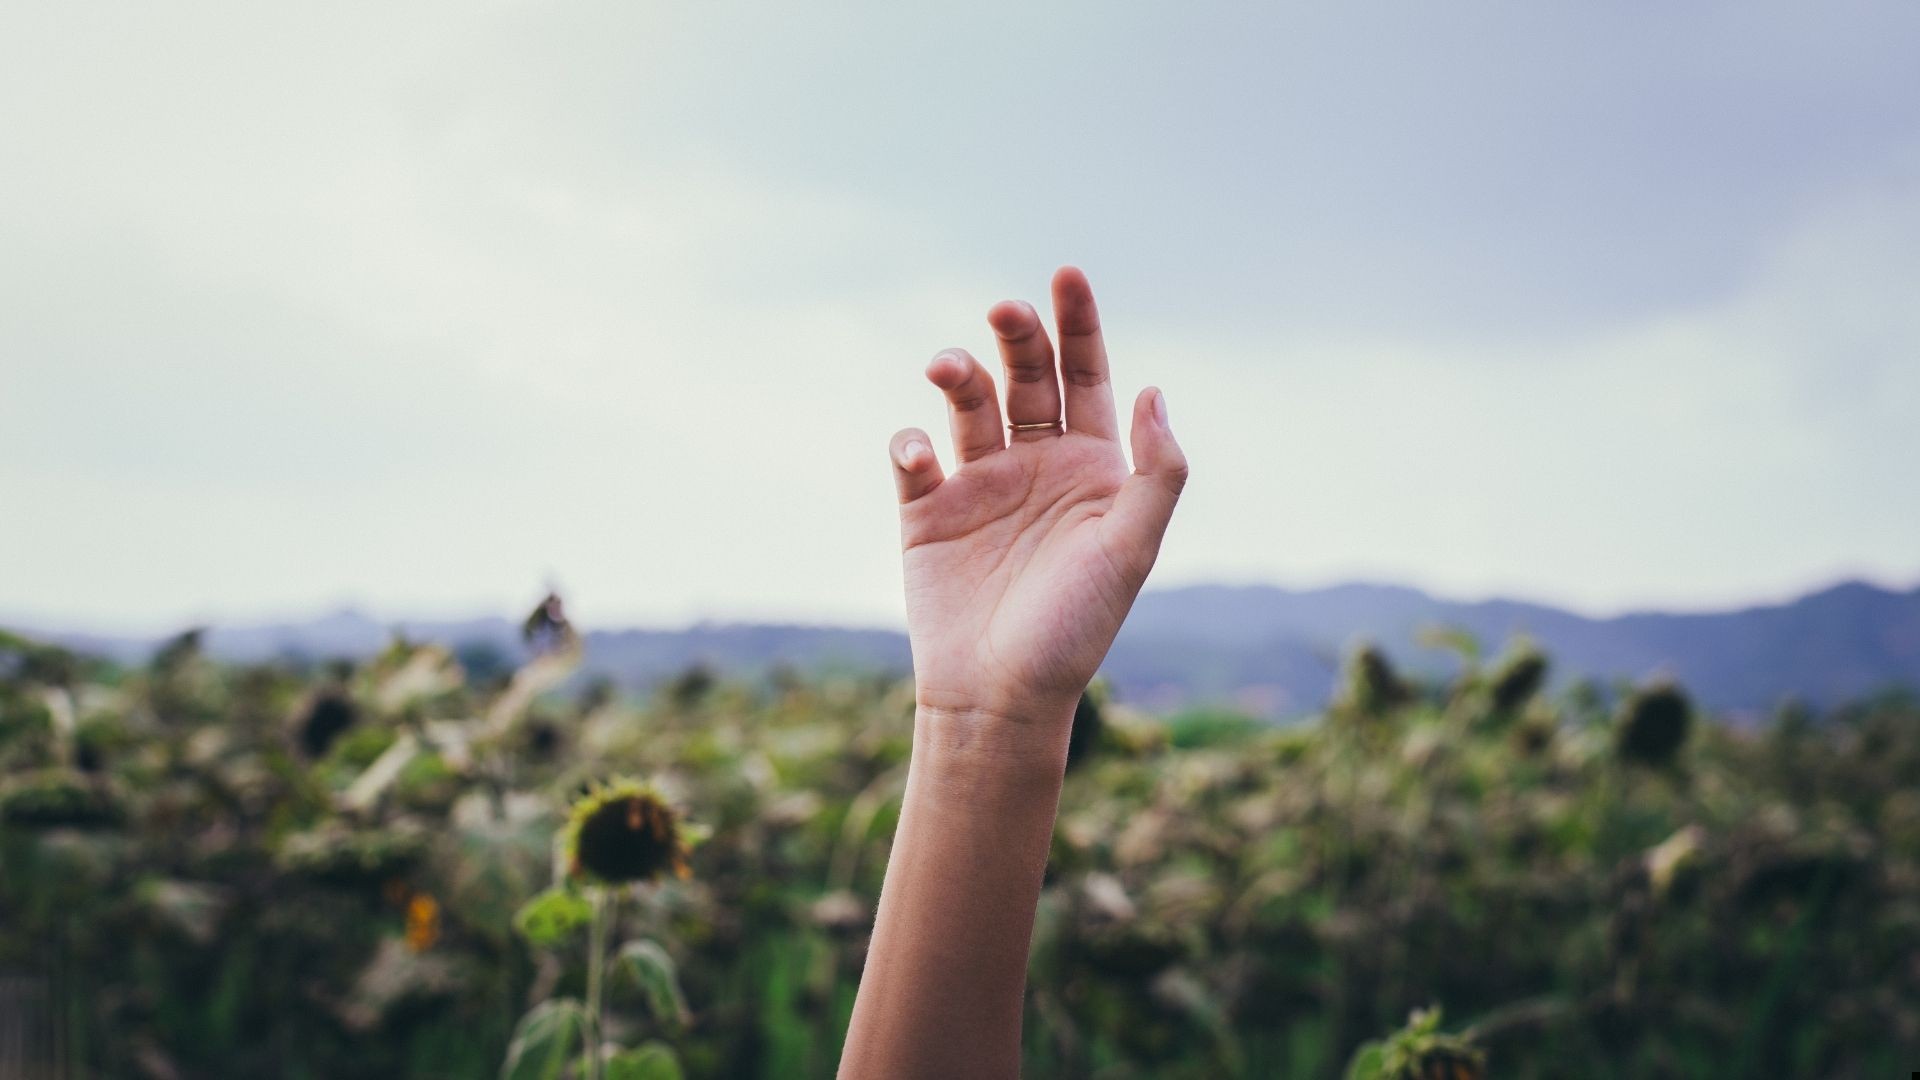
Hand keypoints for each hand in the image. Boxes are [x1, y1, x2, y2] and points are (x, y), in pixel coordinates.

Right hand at [889, 266, 1187, 733]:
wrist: (1000, 696)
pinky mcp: (925, 513)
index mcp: (1091, 467)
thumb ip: (1155, 472)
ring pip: (967, 404)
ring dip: (958, 374)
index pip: (1087, 376)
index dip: (1079, 323)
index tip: (1067, 273)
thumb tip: (1153, 391)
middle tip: (1005, 310)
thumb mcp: (1132, 549)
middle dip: (1017, 335)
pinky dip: (911, 444)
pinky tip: (919, 456)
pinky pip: (914, 458)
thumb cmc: (1075, 629)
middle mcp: (1036, 465)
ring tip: (946, 368)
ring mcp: (979, 485)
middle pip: (1026, 375)